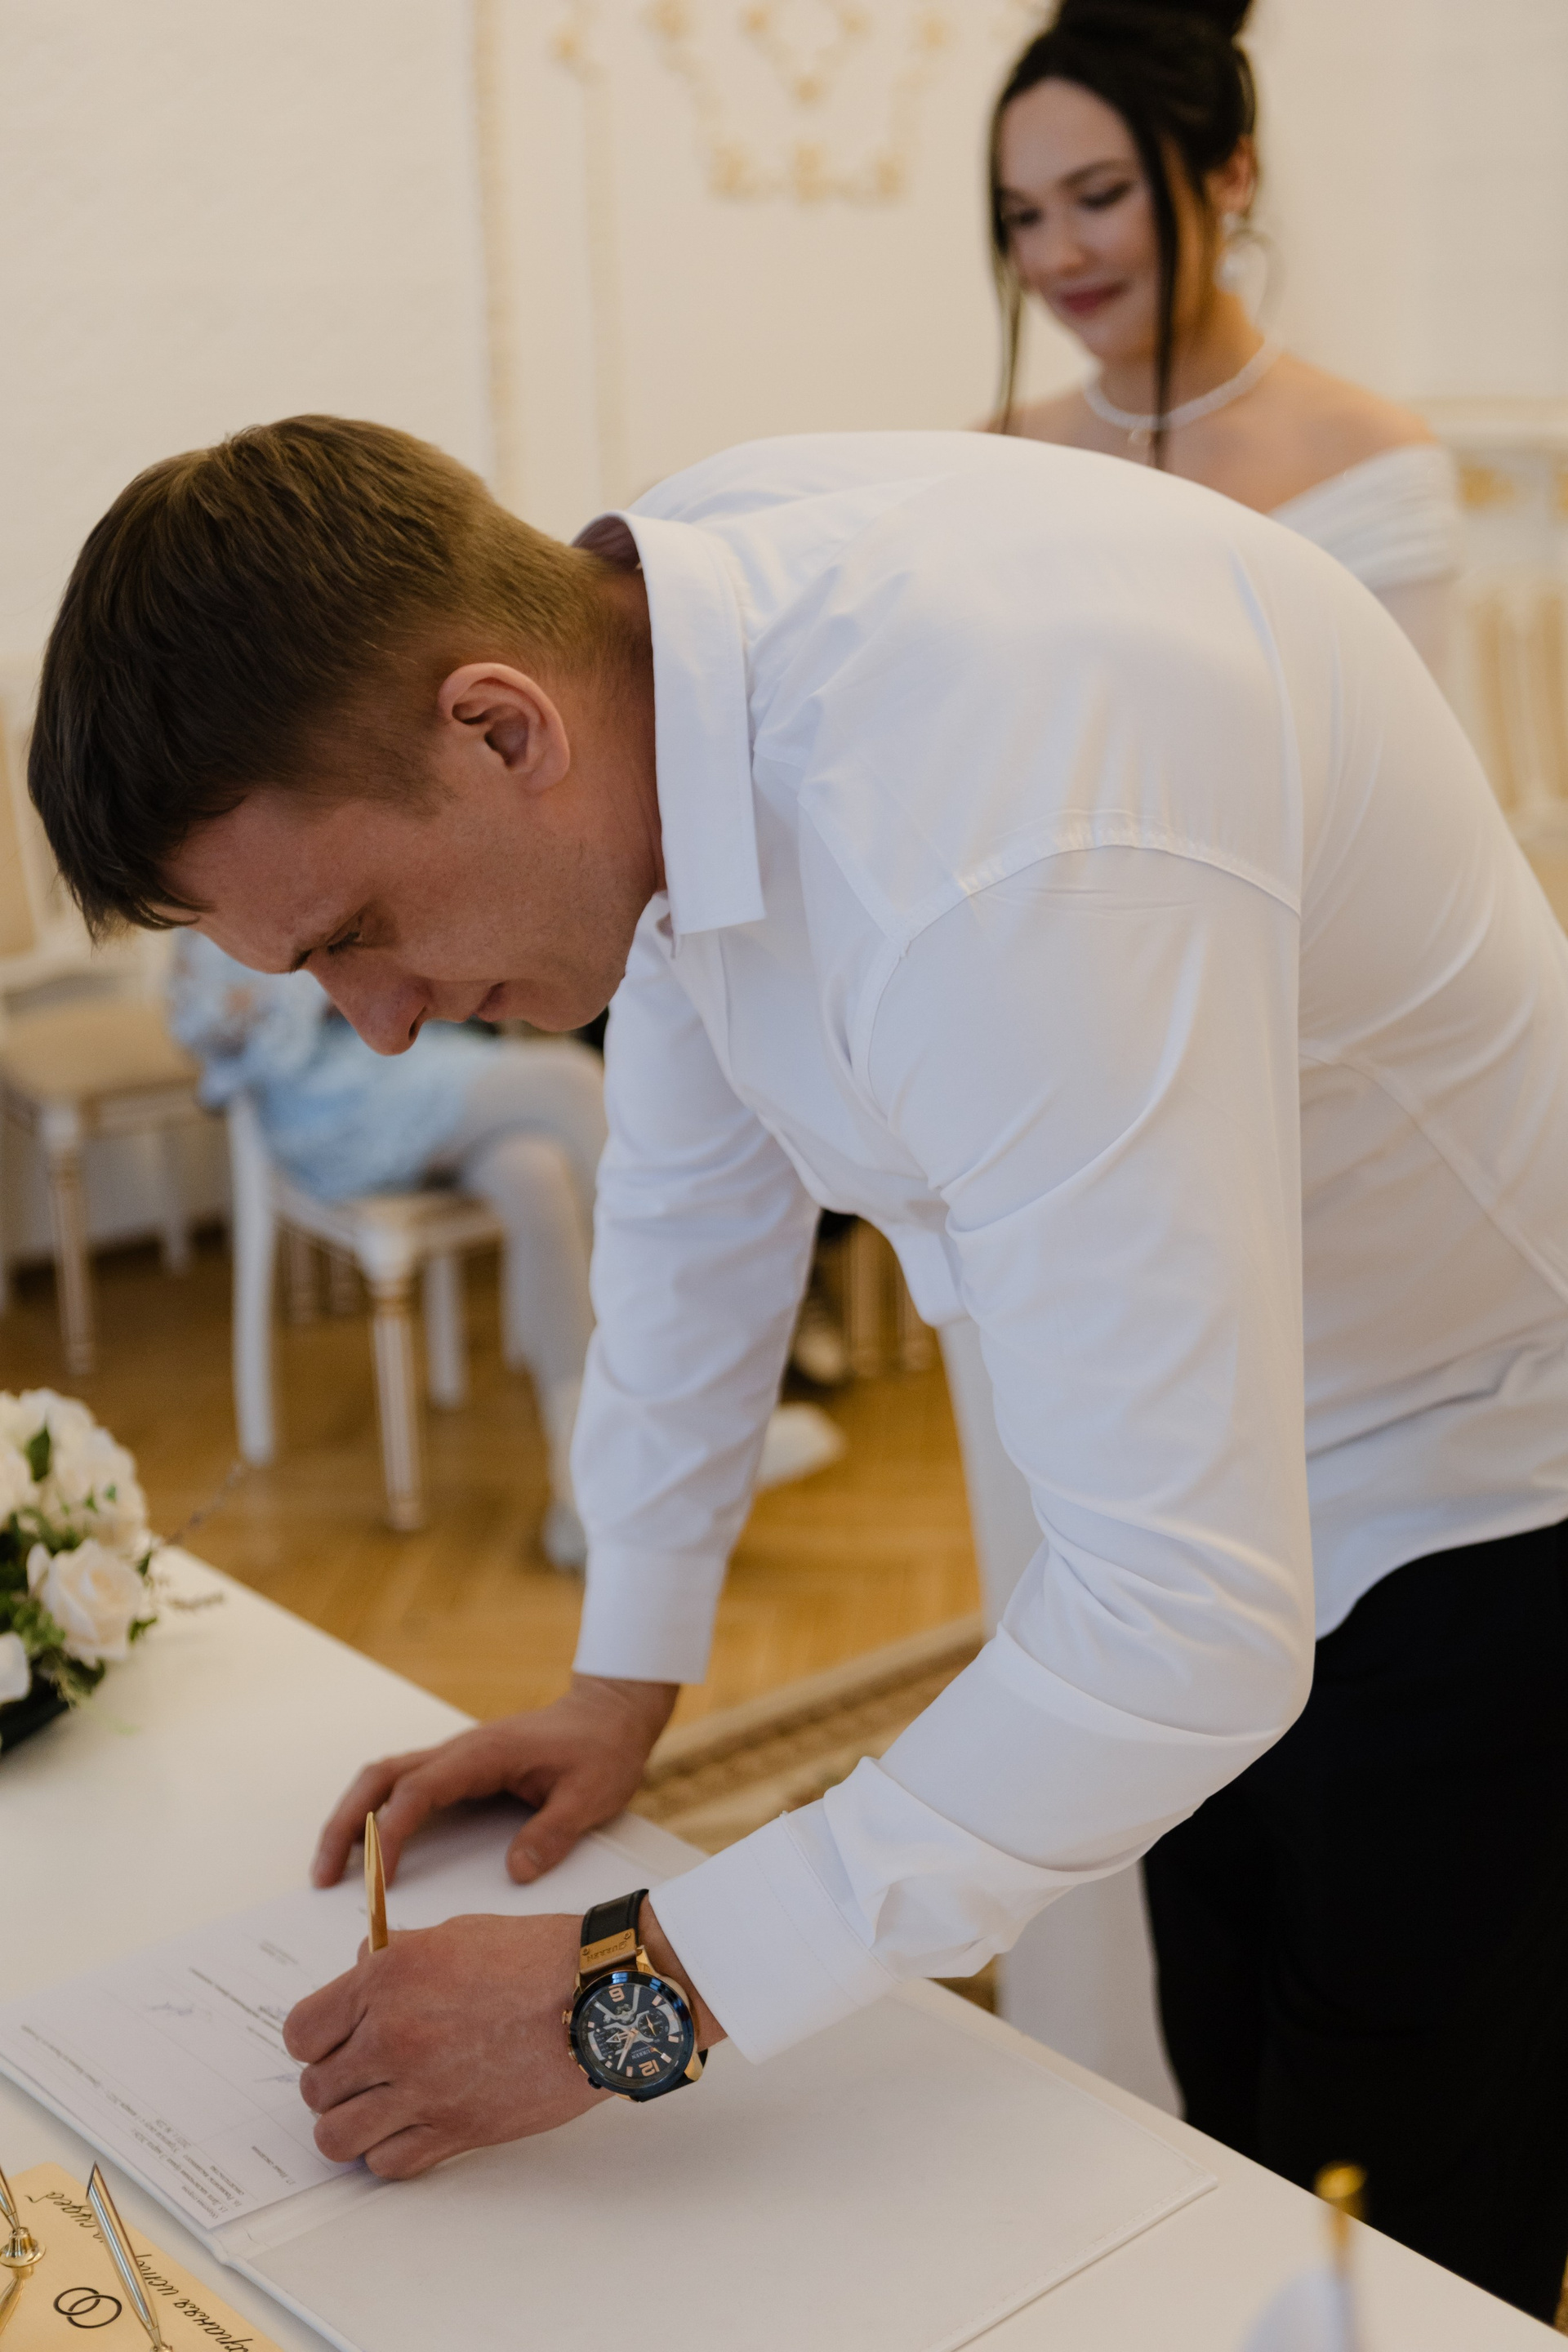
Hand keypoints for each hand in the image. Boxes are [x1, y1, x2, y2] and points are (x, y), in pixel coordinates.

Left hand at [283, 1903, 723, 2175]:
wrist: (597, 1996)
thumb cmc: (535, 1956)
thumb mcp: (454, 1933)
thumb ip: (396, 1956)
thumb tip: (360, 1971)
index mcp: (387, 1978)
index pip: (301, 2032)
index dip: (315, 2039)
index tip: (334, 2040)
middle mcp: (393, 2036)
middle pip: (316, 2087)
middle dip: (335, 2081)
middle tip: (365, 2072)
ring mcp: (422, 2089)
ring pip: (337, 2137)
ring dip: (351, 2125)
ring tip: (379, 2108)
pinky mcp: (455, 2131)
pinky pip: (387, 2164)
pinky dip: (390, 2152)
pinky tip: (412, 2127)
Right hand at [310, 1675, 677, 1889]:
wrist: (611, 1711)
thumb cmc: (602, 1749)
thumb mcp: (592, 1795)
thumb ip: (554, 1833)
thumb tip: (515, 1873)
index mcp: (484, 1755)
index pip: (418, 1792)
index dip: (390, 1834)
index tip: (377, 1878)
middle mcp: (460, 1751)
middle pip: (380, 1778)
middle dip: (346, 1824)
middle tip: (323, 1876)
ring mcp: (456, 1757)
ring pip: (384, 1777)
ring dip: (352, 1816)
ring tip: (331, 1867)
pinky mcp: (460, 1767)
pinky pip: (404, 1785)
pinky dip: (375, 1811)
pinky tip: (368, 1845)